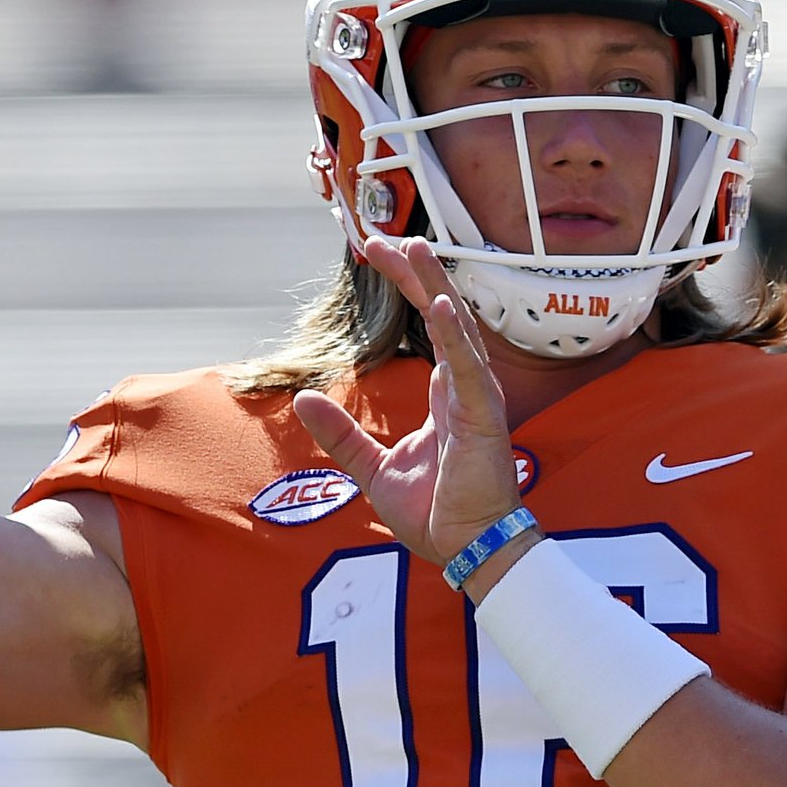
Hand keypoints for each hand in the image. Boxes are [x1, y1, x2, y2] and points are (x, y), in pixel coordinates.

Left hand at [295, 238, 522, 576]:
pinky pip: (470, 370)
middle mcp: (466, 388)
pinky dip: (456, 337)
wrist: (466, 550)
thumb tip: (303, 399)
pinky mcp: (484, 419)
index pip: (428, 324)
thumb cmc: (436, 513)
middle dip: (416, 273)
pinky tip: (441, 305)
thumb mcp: (373, 469)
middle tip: (384, 237)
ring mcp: (479, 400)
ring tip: (417, 248)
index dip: (406, 286)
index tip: (375, 251)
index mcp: (447, 395)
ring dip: (437, 288)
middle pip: (443, 314)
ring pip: (458, 330)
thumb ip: (342, 433)